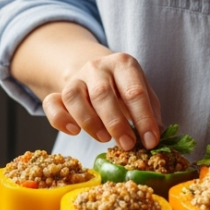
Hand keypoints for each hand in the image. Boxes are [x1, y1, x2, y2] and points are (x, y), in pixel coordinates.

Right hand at [41, 52, 163, 150]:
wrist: (96, 70)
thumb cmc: (124, 87)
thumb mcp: (142, 91)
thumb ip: (150, 111)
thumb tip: (157, 138)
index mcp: (123, 64)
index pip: (134, 91)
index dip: (143, 118)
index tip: (151, 141)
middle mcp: (97, 67)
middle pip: (102, 94)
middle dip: (116, 123)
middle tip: (127, 145)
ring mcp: (76, 78)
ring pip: (74, 97)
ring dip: (89, 121)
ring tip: (104, 139)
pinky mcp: (59, 91)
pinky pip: (52, 103)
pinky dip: (60, 119)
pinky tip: (74, 131)